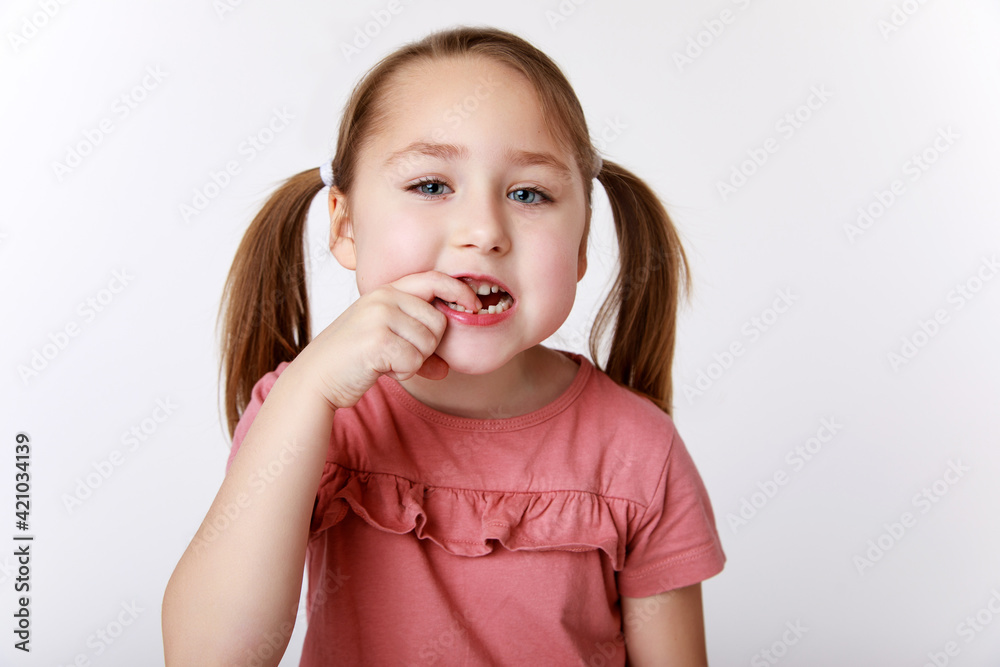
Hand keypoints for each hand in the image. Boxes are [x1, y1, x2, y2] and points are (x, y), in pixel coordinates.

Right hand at [290, 271, 481, 409]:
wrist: (316, 378)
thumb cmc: (351, 360)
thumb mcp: (386, 345)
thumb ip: (416, 350)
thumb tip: (446, 368)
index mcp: (386, 291)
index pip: (434, 279)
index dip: (459, 291)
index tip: (474, 305)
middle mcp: (384, 297)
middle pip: (438, 321)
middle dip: (428, 345)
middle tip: (401, 354)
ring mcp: (379, 316)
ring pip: (429, 342)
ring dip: (414, 360)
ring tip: (387, 361)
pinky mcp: (377, 340)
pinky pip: (415, 360)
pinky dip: (404, 372)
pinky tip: (382, 369)